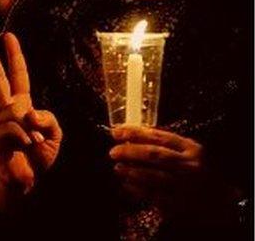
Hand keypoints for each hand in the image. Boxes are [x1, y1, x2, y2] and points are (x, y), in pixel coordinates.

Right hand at [0, 33, 61, 209]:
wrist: (27, 182)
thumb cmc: (40, 157)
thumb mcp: (54, 134)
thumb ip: (48, 118)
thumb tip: (28, 113)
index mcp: (20, 105)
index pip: (17, 77)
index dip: (14, 56)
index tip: (9, 36)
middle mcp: (4, 111)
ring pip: (17, 113)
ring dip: (32, 129)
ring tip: (32, 143)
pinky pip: (13, 128)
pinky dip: (26, 138)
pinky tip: (24, 147)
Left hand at [110, 126, 239, 221]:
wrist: (221, 200)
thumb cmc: (198, 172)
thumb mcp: (188, 152)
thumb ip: (165, 143)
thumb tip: (130, 136)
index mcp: (191, 149)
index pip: (160, 136)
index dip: (135, 133)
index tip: (117, 132)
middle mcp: (190, 166)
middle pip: (155, 155)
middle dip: (130, 152)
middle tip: (114, 152)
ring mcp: (186, 185)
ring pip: (153, 176)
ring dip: (131, 171)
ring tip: (118, 168)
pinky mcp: (180, 203)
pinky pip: (154, 195)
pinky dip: (137, 189)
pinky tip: (126, 185)